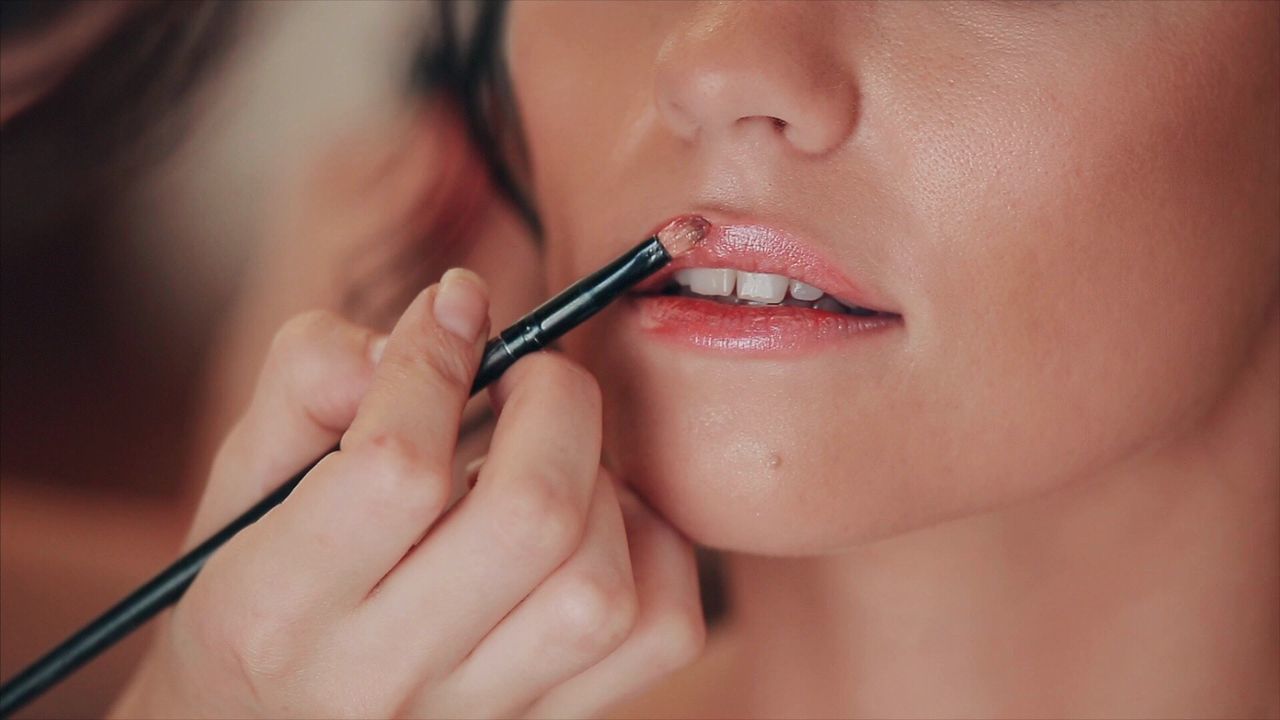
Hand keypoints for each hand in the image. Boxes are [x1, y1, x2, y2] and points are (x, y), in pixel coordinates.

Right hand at [111, 270, 704, 718]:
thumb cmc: (258, 591)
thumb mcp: (245, 480)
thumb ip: (314, 379)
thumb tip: (444, 321)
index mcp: (276, 609)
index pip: (398, 469)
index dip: (439, 359)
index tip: (455, 307)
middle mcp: (379, 677)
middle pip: (531, 515)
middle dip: (552, 400)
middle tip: (526, 375)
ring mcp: (474, 718)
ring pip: (602, 584)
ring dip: (602, 483)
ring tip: (554, 459)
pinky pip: (659, 632)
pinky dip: (655, 552)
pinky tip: (599, 525)